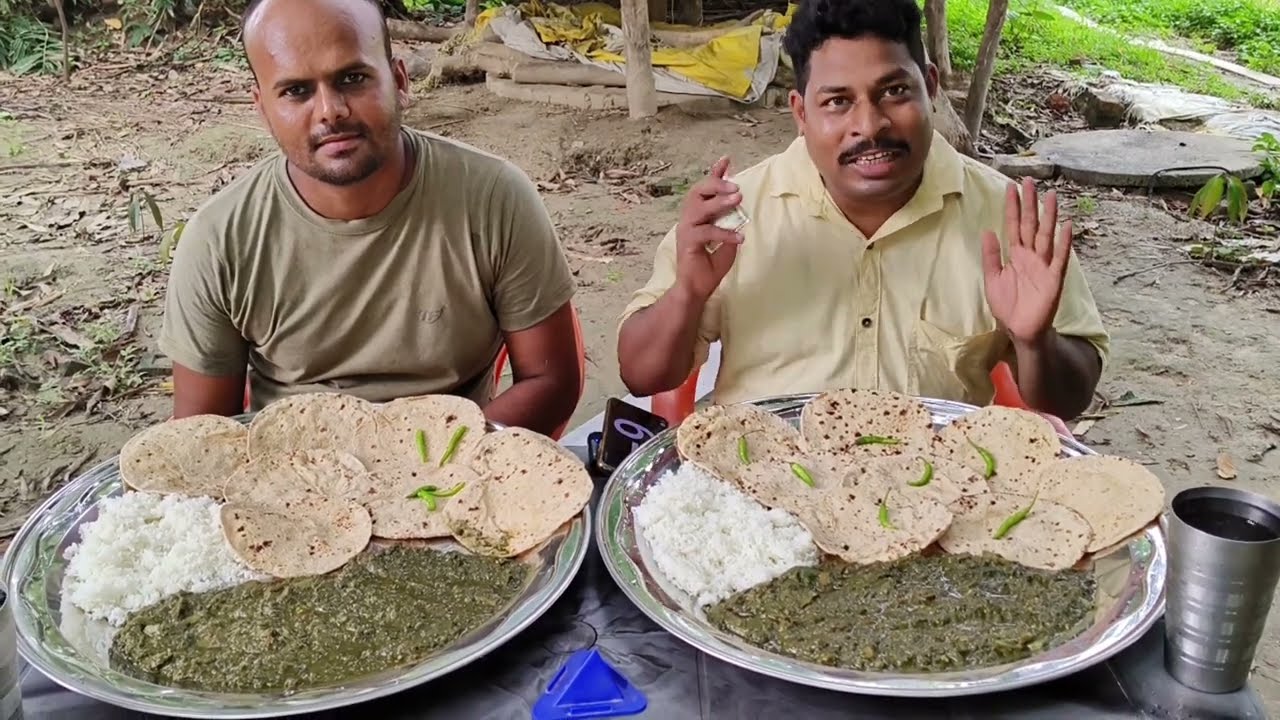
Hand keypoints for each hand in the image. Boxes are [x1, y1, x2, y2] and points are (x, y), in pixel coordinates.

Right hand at [674, 156, 744, 299]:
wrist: (695, 290)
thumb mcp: (726, 244)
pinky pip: (706, 232)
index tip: (727, 160)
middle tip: (736, 186)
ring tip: (737, 198)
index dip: (715, 174)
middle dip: (716, 184)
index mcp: (697, 216)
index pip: (705, 190)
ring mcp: (686, 230)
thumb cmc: (709, 268)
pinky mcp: (688, 243)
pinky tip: (738, 238)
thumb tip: (741, 215)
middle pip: (697, 192)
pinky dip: (724, 233)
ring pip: (698, 207)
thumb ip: (731, 227)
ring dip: (719, 201)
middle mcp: (689, 219)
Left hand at [981, 177, 1072, 345]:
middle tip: (1029, 182)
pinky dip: (1063, 243)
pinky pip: (1060, 258)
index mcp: (1016, 255)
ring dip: (1049, 217)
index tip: (1011, 187)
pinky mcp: (1054, 279)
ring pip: (1047, 236)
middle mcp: (1031, 256)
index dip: (1013, 207)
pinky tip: (1066, 225)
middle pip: (1032, 225)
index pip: (1014, 226)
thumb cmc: (1008, 305)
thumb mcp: (993, 279)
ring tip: (1051, 196)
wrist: (1020, 330)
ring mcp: (1044, 266)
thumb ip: (991, 256)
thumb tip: (988, 231)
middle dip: (1030, 204)